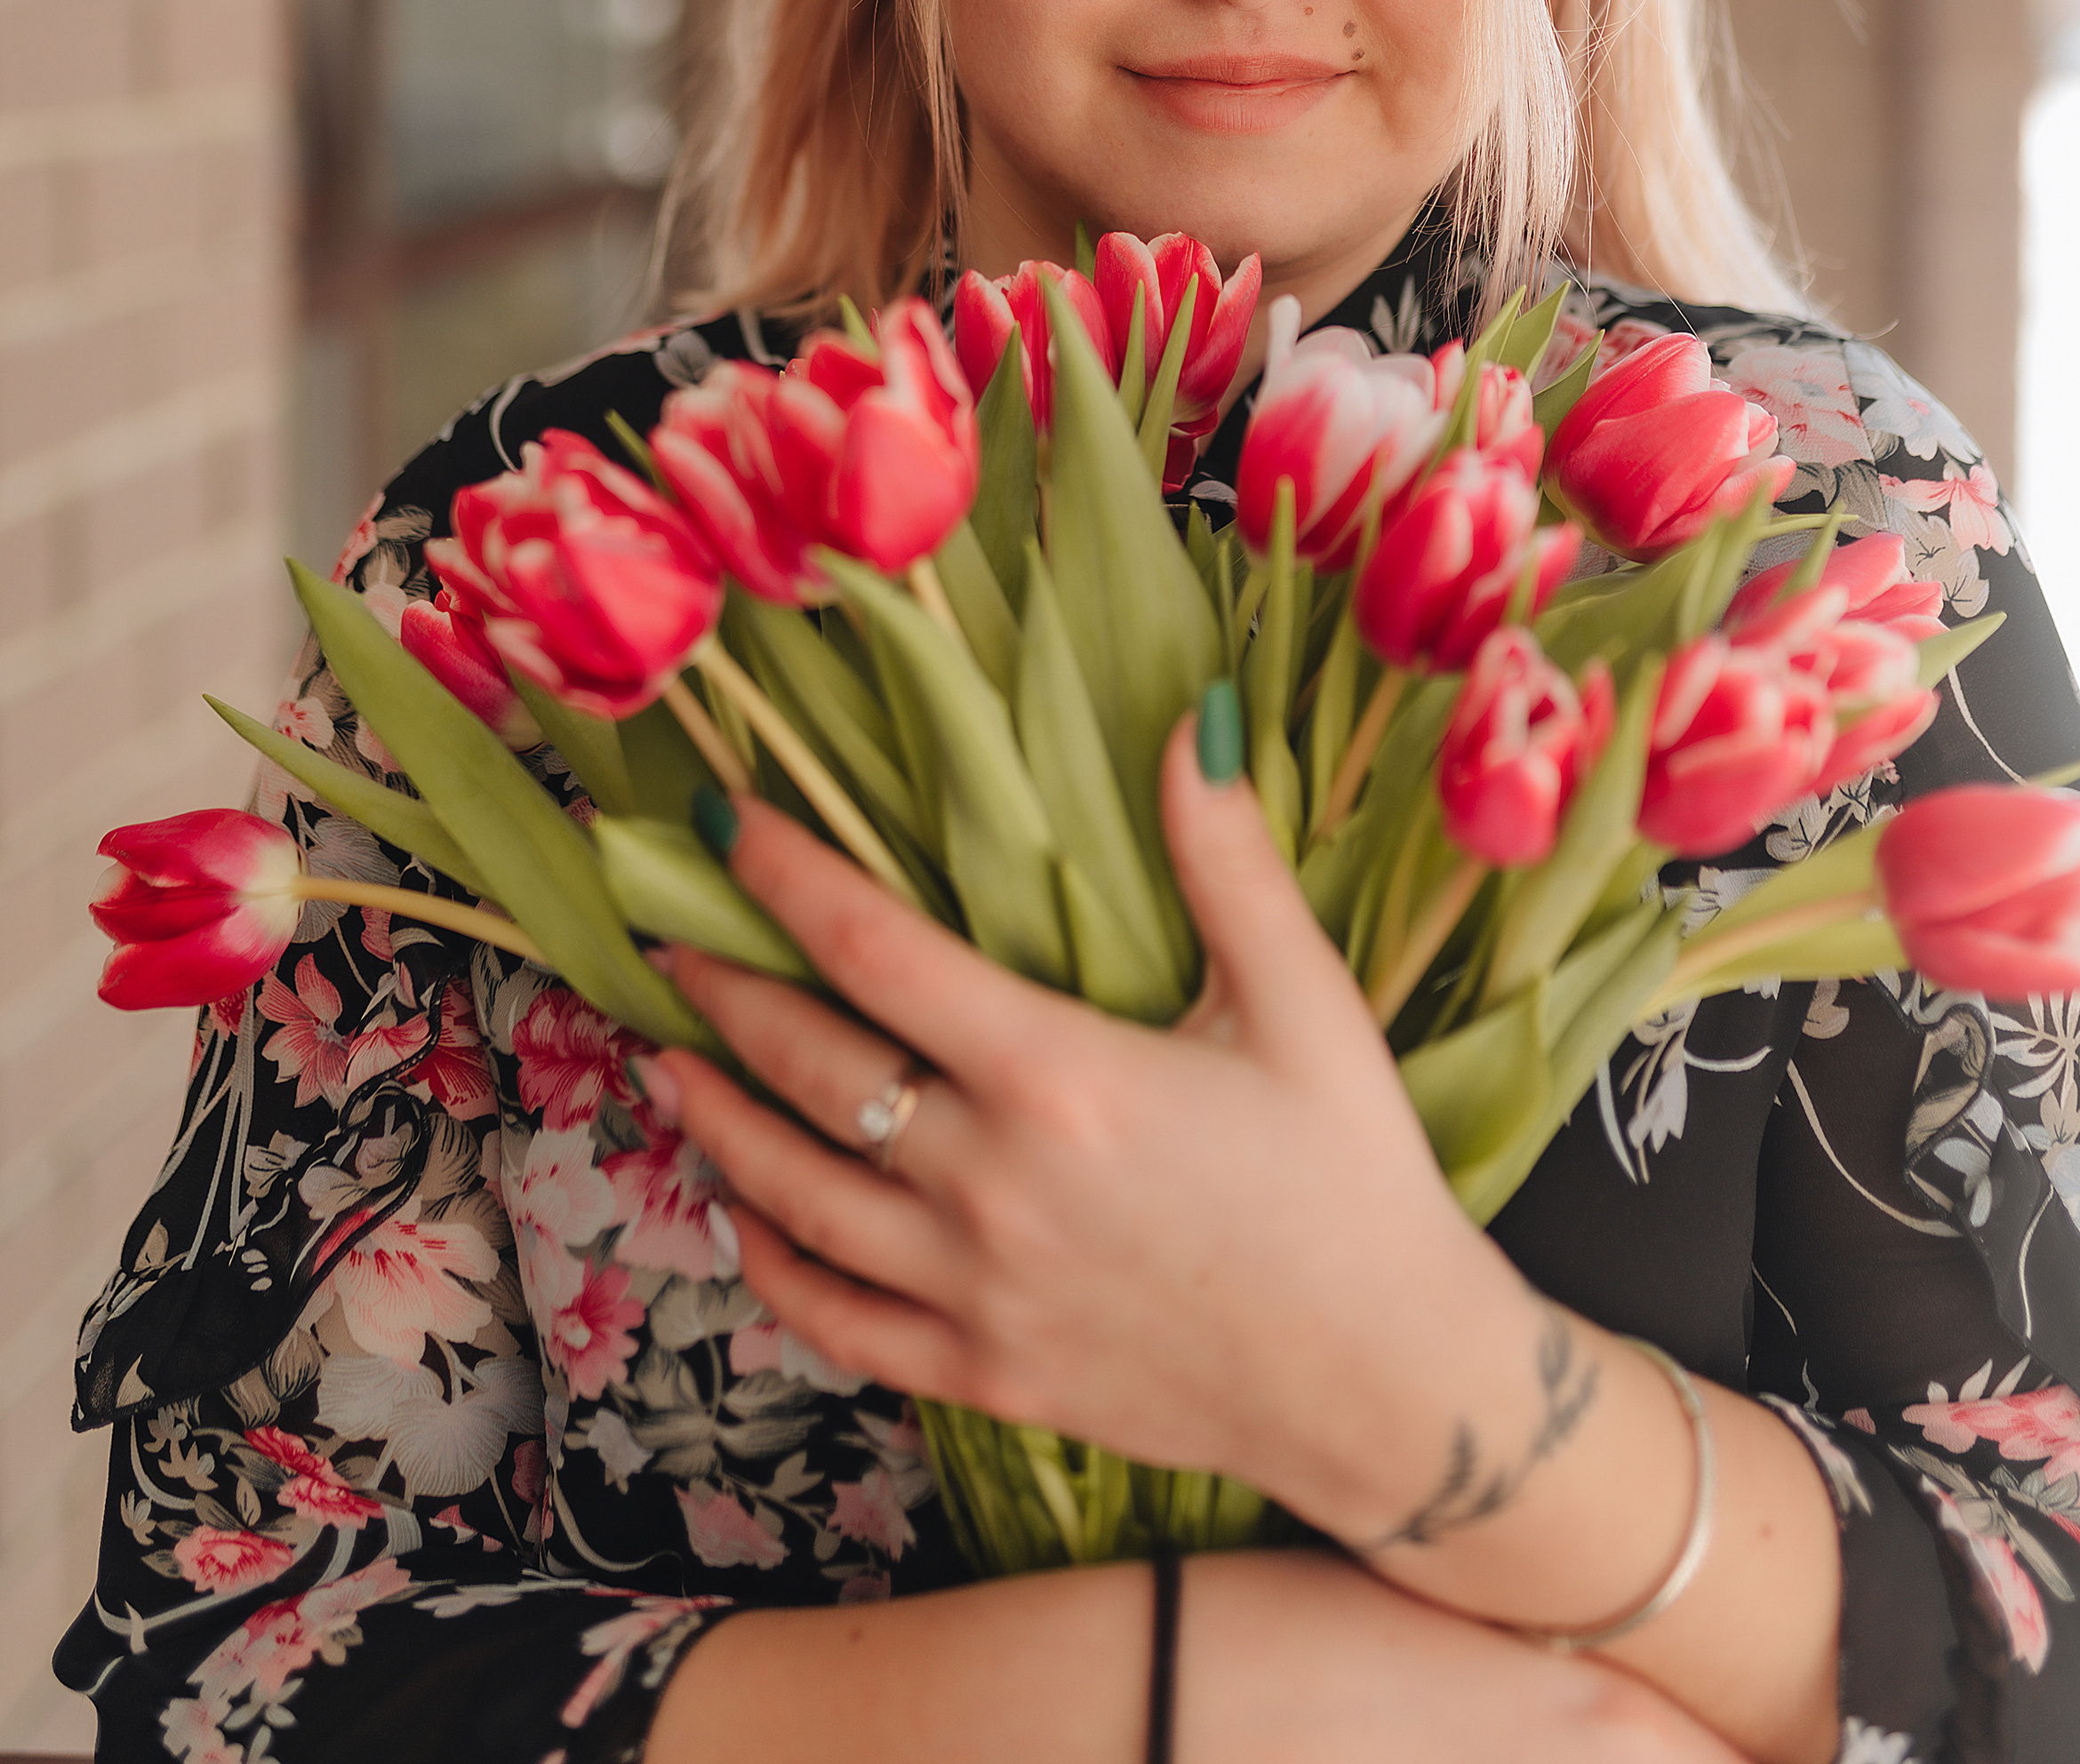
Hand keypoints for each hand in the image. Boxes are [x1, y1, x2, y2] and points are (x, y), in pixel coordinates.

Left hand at [646, 716, 1532, 1531]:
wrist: (1387, 1385)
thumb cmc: (1354, 1179)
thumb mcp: (1305, 1003)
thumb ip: (1229, 861)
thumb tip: (1188, 721)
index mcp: (1059, 1076)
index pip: (873, 950)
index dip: (784, 875)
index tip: (723, 822)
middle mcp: (990, 1184)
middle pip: (807, 1064)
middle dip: (722, 989)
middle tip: (663, 936)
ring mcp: (974, 1291)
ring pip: (793, 1194)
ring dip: (715, 1118)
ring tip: (664, 1059)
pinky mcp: (984, 1372)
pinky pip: (837, 1319)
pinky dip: (770, 1264)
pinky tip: (743, 1216)